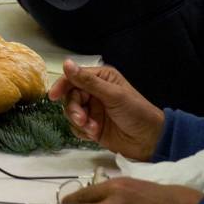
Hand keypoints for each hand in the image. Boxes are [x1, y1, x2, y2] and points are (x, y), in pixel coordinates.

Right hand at [48, 60, 163, 160]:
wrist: (151, 141)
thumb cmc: (136, 112)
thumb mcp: (113, 95)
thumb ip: (88, 81)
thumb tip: (66, 63)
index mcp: (101, 79)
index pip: (74, 78)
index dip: (62, 86)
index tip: (53, 96)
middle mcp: (95, 93)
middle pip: (70, 97)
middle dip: (74, 109)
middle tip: (82, 119)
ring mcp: (93, 110)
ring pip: (71, 113)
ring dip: (79, 121)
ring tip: (92, 129)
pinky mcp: (93, 127)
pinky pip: (76, 127)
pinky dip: (82, 131)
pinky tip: (93, 135)